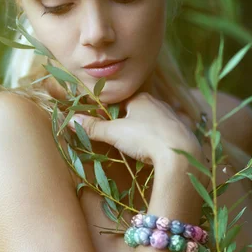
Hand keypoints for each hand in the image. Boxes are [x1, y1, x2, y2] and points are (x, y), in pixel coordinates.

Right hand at [67, 92, 207, 182]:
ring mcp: (170, 116)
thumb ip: (94, 127)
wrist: (179, 154)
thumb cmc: (145, 138)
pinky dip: (155, 139)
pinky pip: (162, 132)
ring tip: (135, 146)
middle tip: (118, 138)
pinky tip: (153, 149)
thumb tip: (71, 120)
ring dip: (141, 131)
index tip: (103, 126)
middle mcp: (157, 102)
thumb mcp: (115, 133)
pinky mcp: (180, 131)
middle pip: (135, 110)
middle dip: (125, 123)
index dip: (109, 113)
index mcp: (140, 98)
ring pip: (150, 121)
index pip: (119, 101)